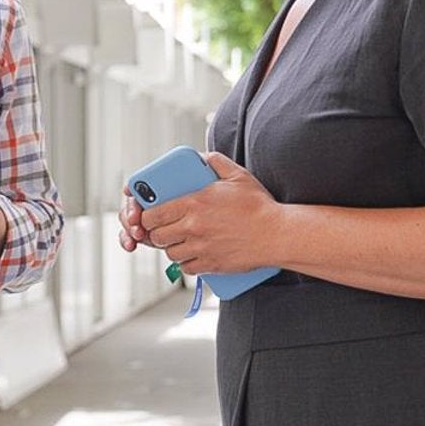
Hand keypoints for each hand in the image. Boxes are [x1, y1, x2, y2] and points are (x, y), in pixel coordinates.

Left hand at [118, 152, 284, 274]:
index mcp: (193, 204)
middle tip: (166, 229)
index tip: (150, 215)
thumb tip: (200, 157)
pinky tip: (193, 255)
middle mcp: (192, 227)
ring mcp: (201, 248)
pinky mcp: (211, 264)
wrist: (277, 234)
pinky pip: (186, 268)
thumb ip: (214, 161)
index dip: (147, 216)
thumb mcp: (237, 175)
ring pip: (170, 253)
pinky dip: (186, 263)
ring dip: (172, 248)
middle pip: (157, 236)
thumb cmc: (259, 205)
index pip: (152, 214)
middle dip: (157, 233)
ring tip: (180, 242)